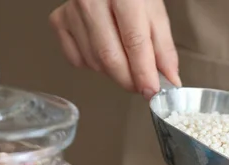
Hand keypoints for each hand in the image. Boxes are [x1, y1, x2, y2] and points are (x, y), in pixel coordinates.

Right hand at [49, 0, 180, 98]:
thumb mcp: (156, 13)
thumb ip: (164, 48)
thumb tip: (169, 80)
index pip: (134, 42)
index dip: (144, 72)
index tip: (152, 92)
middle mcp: (91, 1)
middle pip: (110, 57)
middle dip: (129, 80)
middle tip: (142, 86)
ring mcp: (71, 11)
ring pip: (94, 62)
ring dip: (115, 73)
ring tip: (127, 62)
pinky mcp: (59, 21)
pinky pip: (77, 59)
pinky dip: (95, 65)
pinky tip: (105, 52)